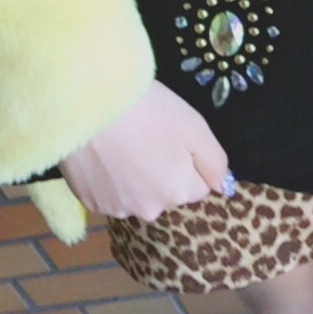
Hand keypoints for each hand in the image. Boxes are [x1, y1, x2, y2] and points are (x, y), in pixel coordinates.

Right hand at [58, 79, 229, 221]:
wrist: (90, 102)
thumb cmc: (149, 110)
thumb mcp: (196, 128)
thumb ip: (216, 163)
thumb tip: (223, 188)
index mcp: (179, 193)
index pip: (197, 186)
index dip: (187, 161)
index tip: (171, 138)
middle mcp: (151, 210)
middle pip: (167, 193)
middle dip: (163, 173)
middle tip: (146, 139)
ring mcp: (117, 209)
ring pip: (138, 195)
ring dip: (136, 178)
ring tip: (122, 145)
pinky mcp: (89, 203)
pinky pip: (111, 195)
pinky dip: (110, 180)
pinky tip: (104, 156)